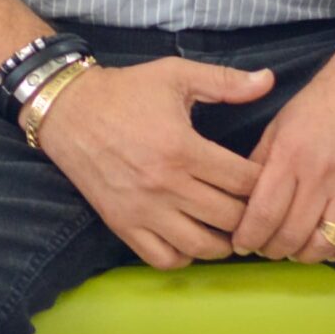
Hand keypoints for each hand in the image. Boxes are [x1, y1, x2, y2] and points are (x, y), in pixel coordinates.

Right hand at [33, 57, 273, 268]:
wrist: (66, 109)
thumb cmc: (124, 91)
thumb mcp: (174, 74)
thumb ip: (225, 81)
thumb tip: (268, 80)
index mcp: (183, 148)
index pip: (246, 182)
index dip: (265, 182)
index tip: (266, 178)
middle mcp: (166, 184)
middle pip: (232, 219)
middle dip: (251, 214)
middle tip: (254, 206)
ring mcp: (143, 208)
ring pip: (203, 247)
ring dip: (224, 241)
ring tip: (226, 227)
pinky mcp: (122, 224)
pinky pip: (165, 259)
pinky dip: (185, 255)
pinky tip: (189, 236)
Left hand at [230, 50, 334, 263]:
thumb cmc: (321, 103)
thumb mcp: (280, 125)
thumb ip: (261, 161)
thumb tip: (240, 198)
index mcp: (291, 155)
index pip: (263, 212)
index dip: (248, 237)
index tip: (241, 245)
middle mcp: (323, 175)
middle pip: (293, 234)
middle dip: (274, 250)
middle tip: (267, 250)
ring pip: (327, 243)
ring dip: (307, 256)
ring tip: (296, 251)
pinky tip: (332, 250)